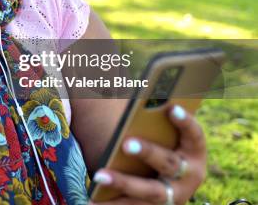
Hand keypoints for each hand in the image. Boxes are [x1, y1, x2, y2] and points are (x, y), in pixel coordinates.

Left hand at [90, 105, 206, 204]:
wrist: (170, 186)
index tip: (172, 108)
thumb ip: (154, 121)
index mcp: (194, 152)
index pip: (195, 135)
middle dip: (148, 152)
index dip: (185, 122)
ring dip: (123, 183)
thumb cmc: (163, 146)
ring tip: (99, 175)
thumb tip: (130, 92)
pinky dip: (111, 203)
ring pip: (149, 191)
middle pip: (168, 163)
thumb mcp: (166, 136)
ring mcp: (173, 196)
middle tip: (126, 143)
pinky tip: (91, 200)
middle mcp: (189, 176)